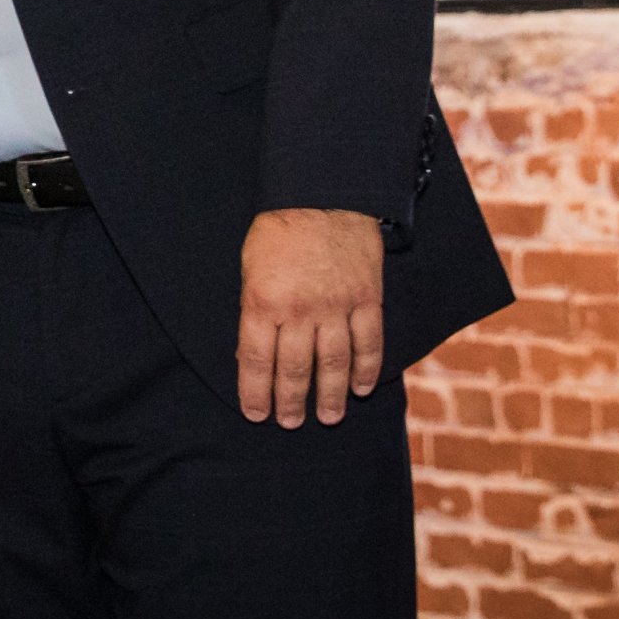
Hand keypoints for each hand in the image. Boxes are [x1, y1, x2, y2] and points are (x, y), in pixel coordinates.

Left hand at [237, 208, 384, 426]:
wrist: (322, 195)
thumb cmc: (277, 230)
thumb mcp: (249, 267)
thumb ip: (254, 310)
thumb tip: (252, 355)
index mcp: (263, 301)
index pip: (255, 359)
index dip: (255, 391)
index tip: (256, 414)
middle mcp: (300, 310)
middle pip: (295, 368)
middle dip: (291, 401)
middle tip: (291, 424)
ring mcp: (337, 306)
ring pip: (334, 364)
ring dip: (331, 395)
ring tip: (329, 417)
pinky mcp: (367, 299)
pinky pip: (369, 343)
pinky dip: (367, 368)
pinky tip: (363, 388)